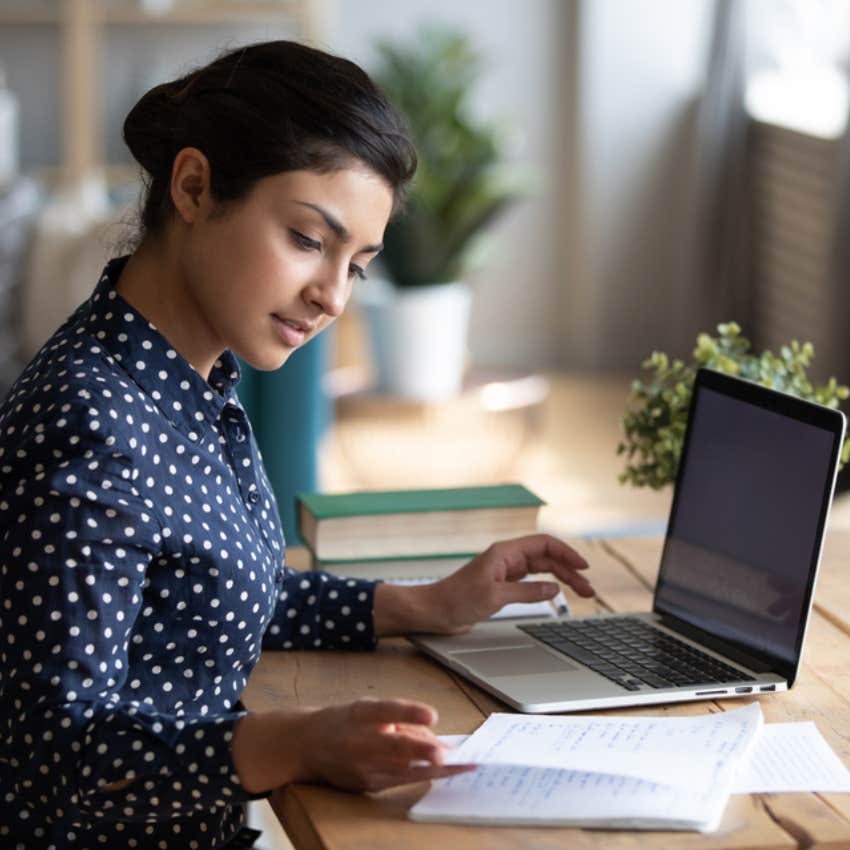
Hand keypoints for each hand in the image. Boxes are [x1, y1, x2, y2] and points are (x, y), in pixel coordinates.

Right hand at [294, 698, 472, 791]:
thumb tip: (437, 738)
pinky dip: (423, 776)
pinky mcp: (366, 785)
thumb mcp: (369, 709)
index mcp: (359, 713)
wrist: (307, 745)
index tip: (431, 715)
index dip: (409, 712)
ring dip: (433, 769)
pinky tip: (444, 772)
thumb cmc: (346, 721)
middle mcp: (358, 740)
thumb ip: (402, 719)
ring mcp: (361, 766)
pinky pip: (399, 780)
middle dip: (422, 751)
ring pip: (401, 769)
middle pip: (393, 746)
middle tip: (446, 754)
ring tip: (462, 766)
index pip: (385, 710)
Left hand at [420, 533, 592, 634]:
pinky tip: (557, 594)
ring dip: (562, 579)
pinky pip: (531, 581)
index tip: (583, 567)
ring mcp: (505, 571)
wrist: (434, 611)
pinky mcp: (502, 585)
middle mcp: (507, 559)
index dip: (566, 553)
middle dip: (569, 570)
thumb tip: (554, 588)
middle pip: (546, 558)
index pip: (543, 545)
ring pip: (541, 570)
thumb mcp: (495, 597)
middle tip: (588, 589)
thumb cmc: (456, 600)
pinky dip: (547, 586)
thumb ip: (526, 592)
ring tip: (581, 592)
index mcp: (505, 553)